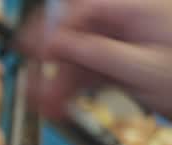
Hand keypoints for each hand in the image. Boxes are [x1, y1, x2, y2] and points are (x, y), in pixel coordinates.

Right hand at [19, 0, 171, 117]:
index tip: (37, 53)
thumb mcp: (142, 68)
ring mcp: (125, 45)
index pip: (83, 9)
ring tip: (43, 105)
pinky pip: (89, 73)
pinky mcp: (124, 65)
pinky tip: (58, 105)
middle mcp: (129, 24)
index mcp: (138, 10)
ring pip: (79, 57)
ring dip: (58, 81)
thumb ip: (98, 54)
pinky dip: (73, 89)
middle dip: (51, 61)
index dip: (54, 30)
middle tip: (31, 82)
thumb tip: (59, 44)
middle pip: (76, 34)